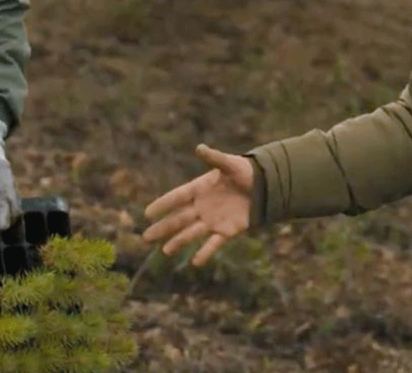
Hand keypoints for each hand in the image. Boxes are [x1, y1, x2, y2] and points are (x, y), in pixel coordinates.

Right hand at [142, 144, 254, 265]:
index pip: (177, 197)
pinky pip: (213, 244)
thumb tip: (199, 148)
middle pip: (179, 219)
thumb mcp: (230, 164)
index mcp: (200, 189)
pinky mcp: (227, 231)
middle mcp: (203, 206)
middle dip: (163, 228)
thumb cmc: (246, 172)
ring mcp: (213, 220)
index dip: (163, 204)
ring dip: (179, 241)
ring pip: (192, 233)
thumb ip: (214, 158)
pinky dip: (205, 253)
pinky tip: (195, 262)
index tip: (147, 213)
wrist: (265, 186)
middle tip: (146, 237)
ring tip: (165, 251)